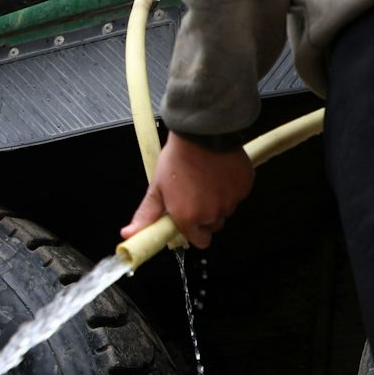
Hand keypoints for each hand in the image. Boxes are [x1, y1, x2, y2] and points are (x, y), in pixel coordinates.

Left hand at [122, 134, 254, 249]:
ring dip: (219, 201)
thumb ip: (146, 215)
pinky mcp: (244, 187)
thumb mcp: (157, 188)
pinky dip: (231, 187)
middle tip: (196, 194)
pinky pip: (238, 194)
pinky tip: (219, 173)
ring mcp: (231, 200)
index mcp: (189, 217)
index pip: (200, 241)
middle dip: (206, 215)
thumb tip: (129, 234)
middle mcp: (212, 213)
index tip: (190, 221)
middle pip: (213, 226)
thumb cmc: (178, 158)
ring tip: (206, 180)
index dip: (194, 232)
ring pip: (226, 210)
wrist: (201, 133)